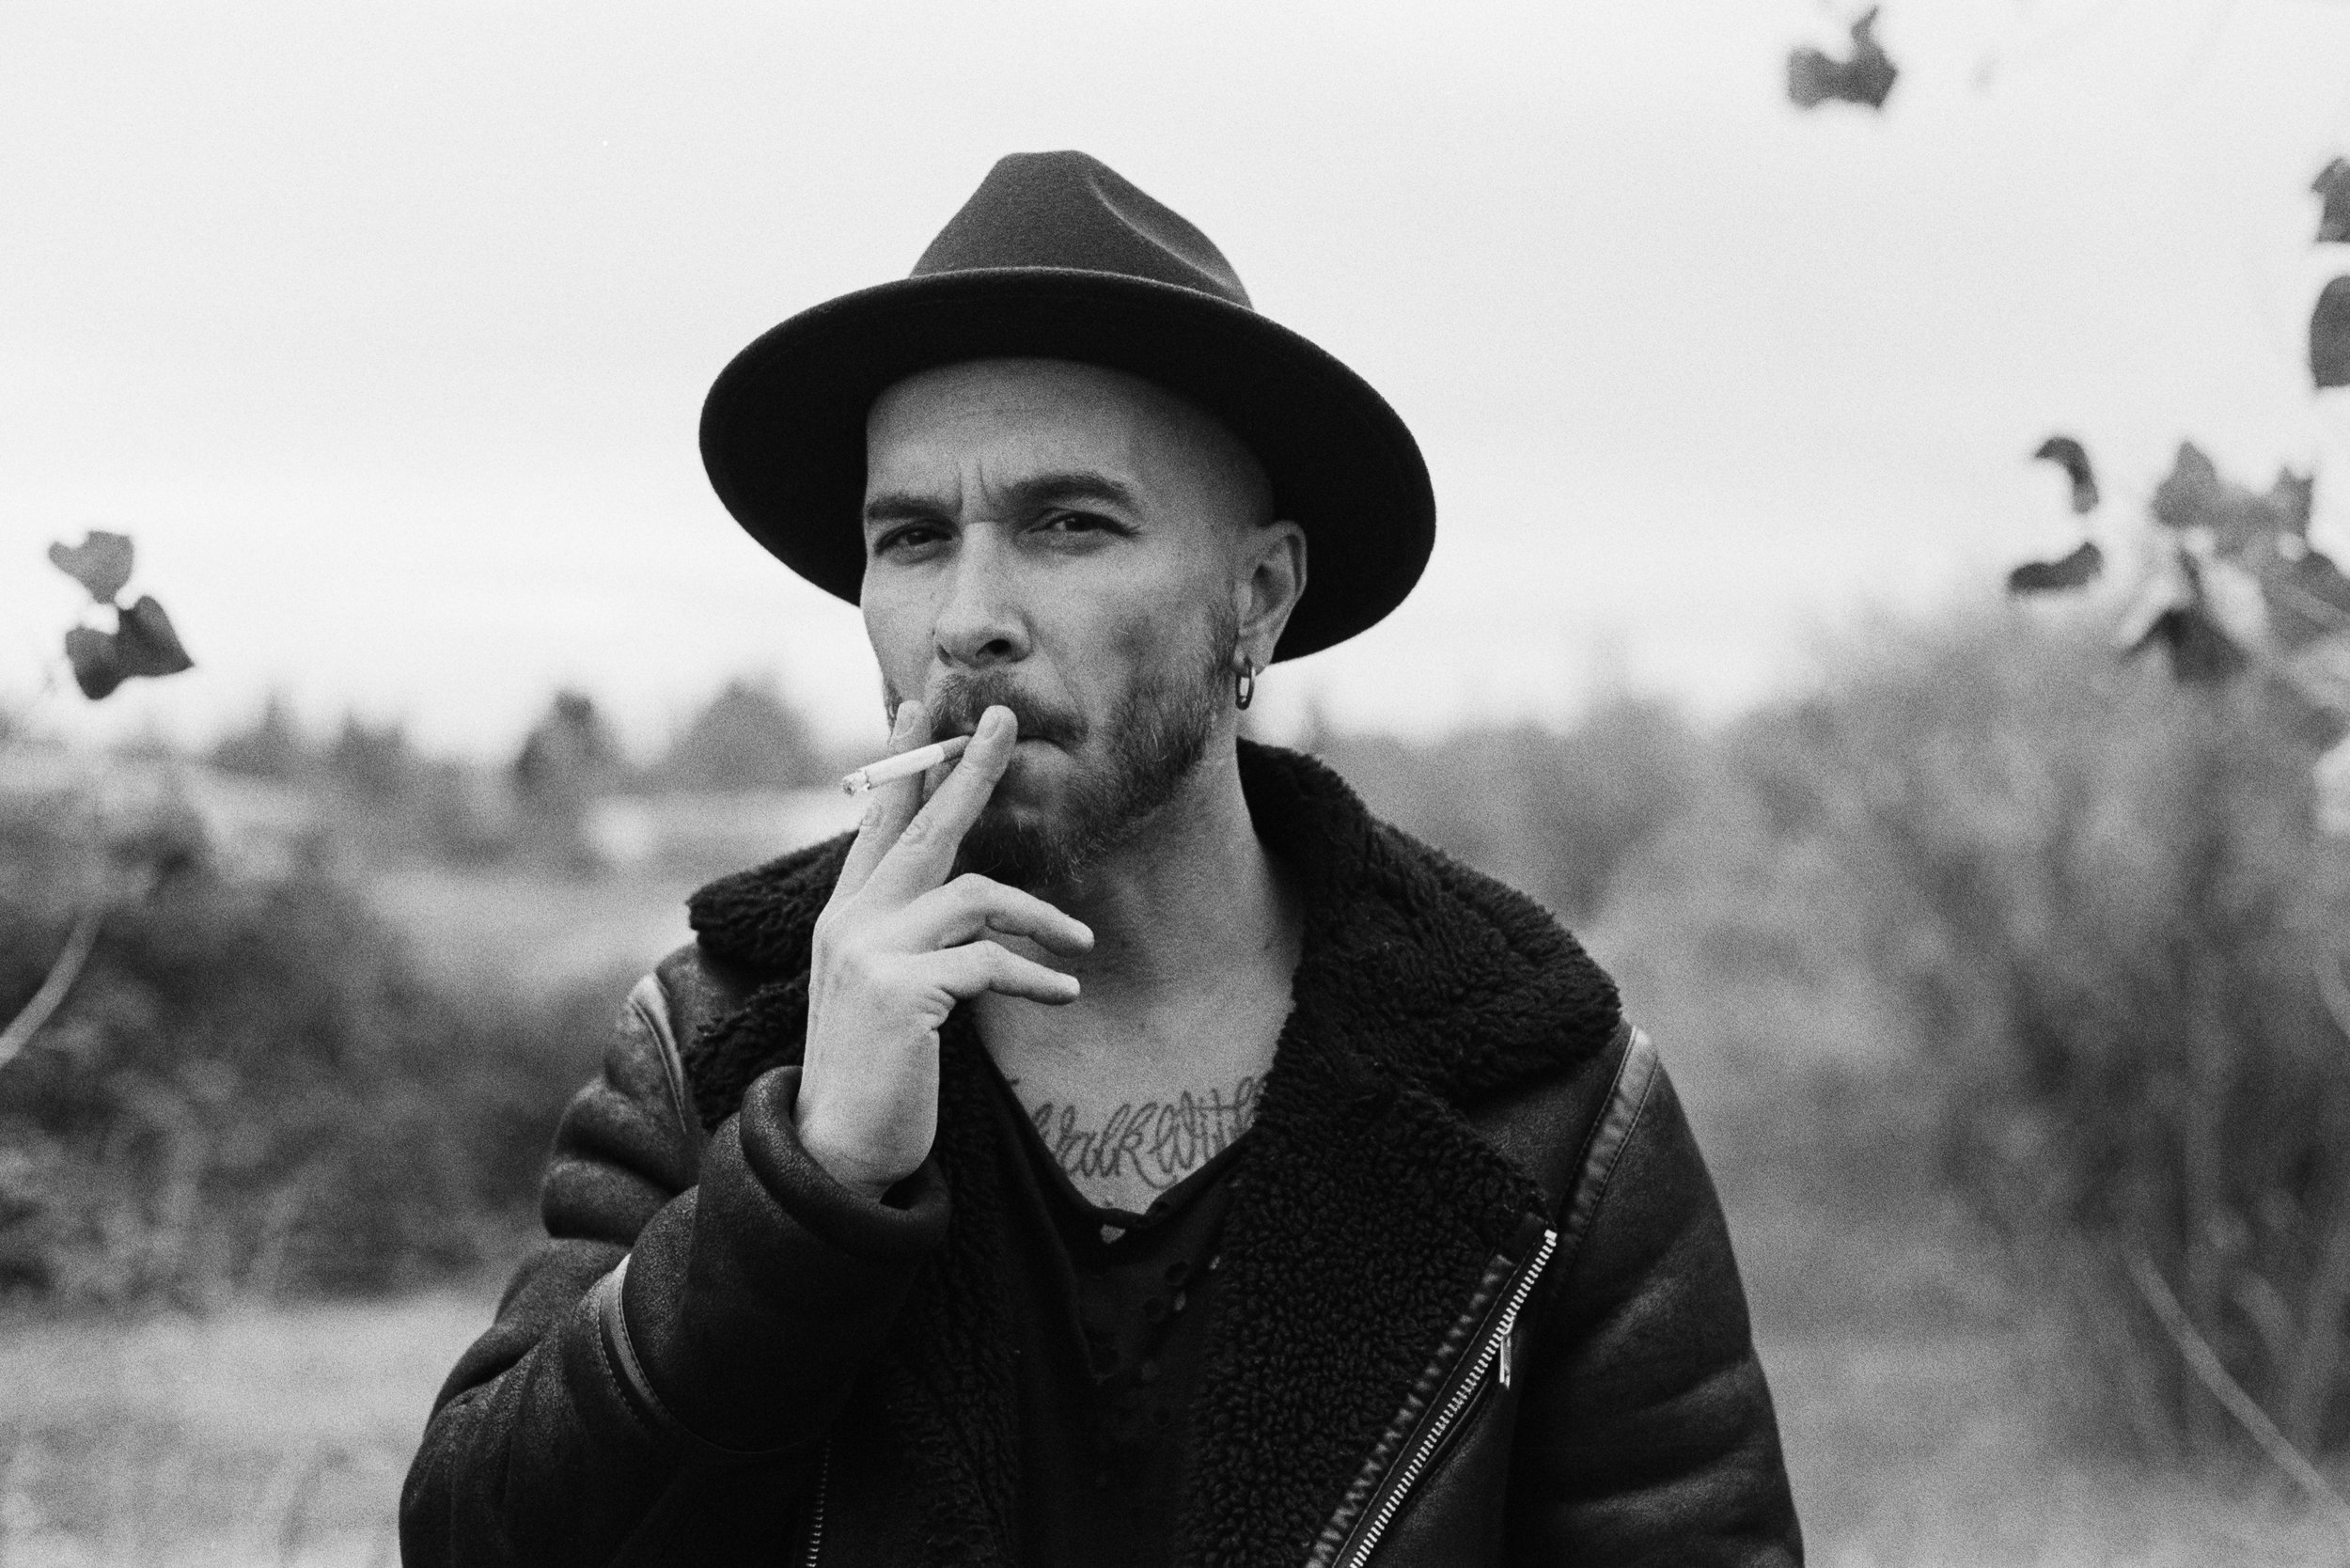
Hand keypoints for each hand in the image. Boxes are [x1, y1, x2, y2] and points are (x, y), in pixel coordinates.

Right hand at [793, 701, 1091, 1198]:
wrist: (836, 1154)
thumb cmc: (877, 1074)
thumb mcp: (884, 992)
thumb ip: (910, 938)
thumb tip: (967, 896)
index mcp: (845, 917)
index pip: (876, 823)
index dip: (901, 765)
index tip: (919, 709)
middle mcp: (849, 922)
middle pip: (921, 825)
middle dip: (968, 768)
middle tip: (1006, 720)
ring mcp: (868, 952)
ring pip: (975, 894)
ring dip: (1040, 915)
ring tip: (1081, 945)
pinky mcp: (899, 992)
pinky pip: (989, 962)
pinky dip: (1036, 976)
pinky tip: (1065, 994)